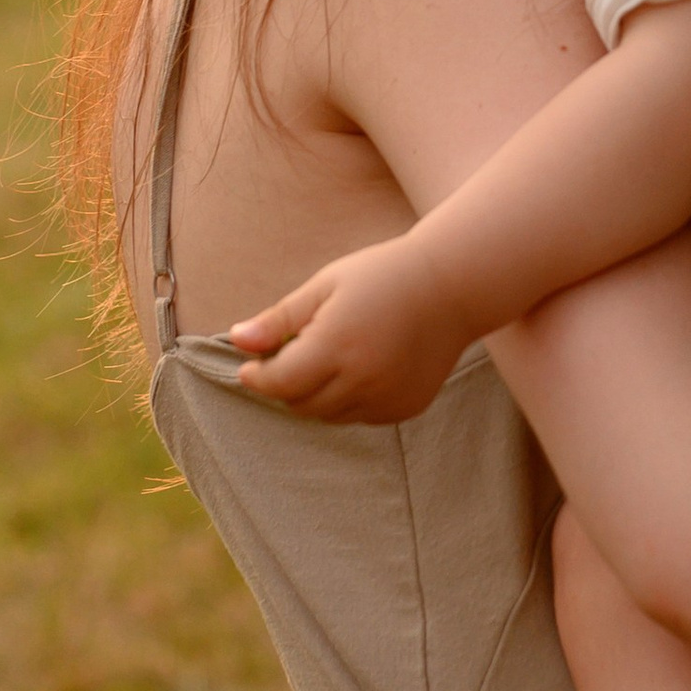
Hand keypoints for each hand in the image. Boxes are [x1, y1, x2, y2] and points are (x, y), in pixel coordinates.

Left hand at [229, 232, 467, 425]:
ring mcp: (387, 398)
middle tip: (289, 358)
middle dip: (285, 386)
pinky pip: (361, 415)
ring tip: (326, 359)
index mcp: (336, 345)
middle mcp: (362, 379)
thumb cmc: (383, 275)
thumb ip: (280, 319)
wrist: (453, 286)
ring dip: (315, 396)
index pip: (278, 383)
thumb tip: (237, 341)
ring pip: (329, 415)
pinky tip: (359, 368)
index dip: (257, 377)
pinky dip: (349, 400)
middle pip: (300, 405)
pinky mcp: (405, 407)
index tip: (250, 366)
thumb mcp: (325, 286)